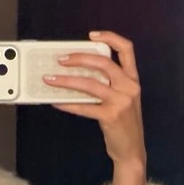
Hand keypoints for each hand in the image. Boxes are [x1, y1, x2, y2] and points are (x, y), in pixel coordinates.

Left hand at [44, 30, 145, 167]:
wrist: (131, 149)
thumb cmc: (123, 123)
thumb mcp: (122, 99)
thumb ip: (108, 85)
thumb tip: (78, 74)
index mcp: (133, 79)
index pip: (127, 50)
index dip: (110, 38)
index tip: (91, 35)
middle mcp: (130, 87)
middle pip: (104, 63)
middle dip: (80, 58)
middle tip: (61, 60)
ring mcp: (121, 102)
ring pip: (90, 84)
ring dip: (67, 80)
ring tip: (50, 79)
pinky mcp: (111, 116)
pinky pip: (84, 107)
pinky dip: (67, 104)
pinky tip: (55, 102)